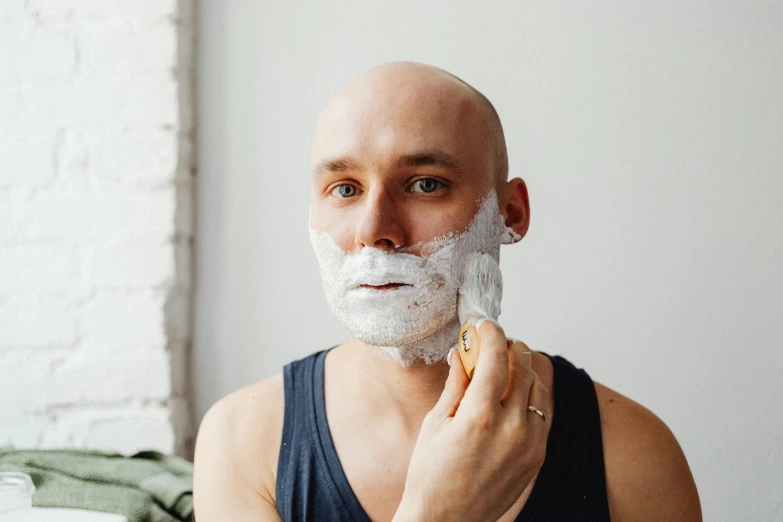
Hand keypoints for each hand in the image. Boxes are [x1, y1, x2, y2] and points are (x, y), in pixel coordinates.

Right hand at [394, 320, 550, 521]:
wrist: (446, 521)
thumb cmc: (431, 475)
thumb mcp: (435, 423)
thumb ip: (456, 384)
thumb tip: (462, 353)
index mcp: (480, 417)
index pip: (496, 359)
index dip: (491, 334)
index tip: (485, 324)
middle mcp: (512, 429)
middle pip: (524, 368)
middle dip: (510, 347)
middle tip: (495, 342)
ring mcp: (530, 444)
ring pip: (539, 387)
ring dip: (525, 369)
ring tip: (506, 365)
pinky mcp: (538, 457)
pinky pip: (543, 413)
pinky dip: (532, 395)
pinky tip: (515, 393)